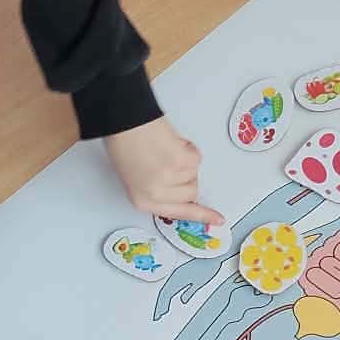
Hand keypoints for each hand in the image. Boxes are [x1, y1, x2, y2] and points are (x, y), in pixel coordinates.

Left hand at [105, 117, 221, 223]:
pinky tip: (170, 142)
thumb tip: (178, 188)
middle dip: (186, 175)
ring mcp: (170, 179)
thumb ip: (158, 188)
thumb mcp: (136, 176)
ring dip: (184, 159)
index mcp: (143, 200)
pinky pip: (196, 158)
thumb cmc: (123, 143)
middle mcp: (157, 194)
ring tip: (164, 148)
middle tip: (170, 159)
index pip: (178, 213)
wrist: (123, 121)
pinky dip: (187, 147)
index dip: (200, 214)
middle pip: (191, 192)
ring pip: (194, 173)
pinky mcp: (181, 162)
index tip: (216, 219)